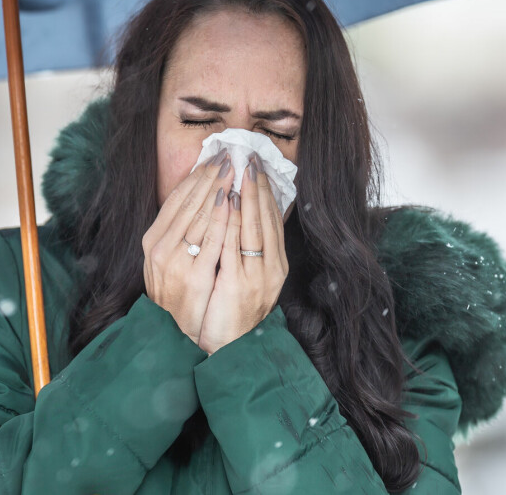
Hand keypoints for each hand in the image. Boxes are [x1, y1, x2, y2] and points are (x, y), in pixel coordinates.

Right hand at [142, 149, 234, 345]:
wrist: (173, 333)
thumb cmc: (175, 292)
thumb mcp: (168, 258)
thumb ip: (178, 231)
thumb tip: (198, 198)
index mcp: (153, 239)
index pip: (175, 199)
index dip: (195, 176)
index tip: (213, 158)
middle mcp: (159, 248)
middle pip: (188, 203)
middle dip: (209, 176)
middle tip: (228, 154)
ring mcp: (175, 262)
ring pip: (198, 216)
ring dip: (217, 189)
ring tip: (233, 169)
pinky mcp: (194, 276)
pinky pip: (210, 241)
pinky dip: (222, 219)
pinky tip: (232, 201)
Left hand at [197, 154, 288, 354]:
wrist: (230, 349)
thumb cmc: (234, 311)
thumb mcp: (247, 277)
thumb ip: (249, 250)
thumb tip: (244, 216)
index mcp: (276, 265)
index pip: (274, 220)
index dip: (266, 191)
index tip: (257, 166)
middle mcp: (271, 269)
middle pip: (267, 220)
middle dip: (258, 186)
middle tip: (250, 158)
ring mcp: (257, 277)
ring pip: (254, 228)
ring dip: (247, 197)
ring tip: (240, 171)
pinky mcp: (239, 286)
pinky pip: (236, 246)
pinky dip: (233, 221)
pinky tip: (229, 201)